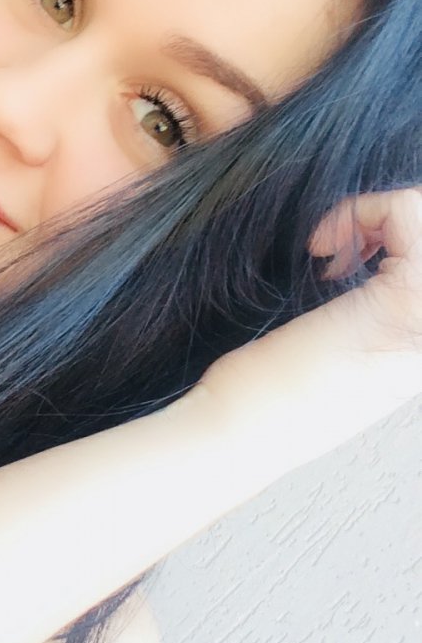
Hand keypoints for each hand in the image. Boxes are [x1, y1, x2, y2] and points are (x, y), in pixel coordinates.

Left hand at [196, 187, 421, 481]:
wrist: (239, 432)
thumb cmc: (265, 393)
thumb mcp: (330, 350)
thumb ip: (362, 314)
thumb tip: (362, 263)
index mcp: (419, 346)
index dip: (391, 238)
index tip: (335, 257)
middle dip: (389, 222)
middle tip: (334, 250)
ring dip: (375, 216)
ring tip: (326, 249)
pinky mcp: (402, 304)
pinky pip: (409, 212)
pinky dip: (362, 210)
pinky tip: (319, 247)